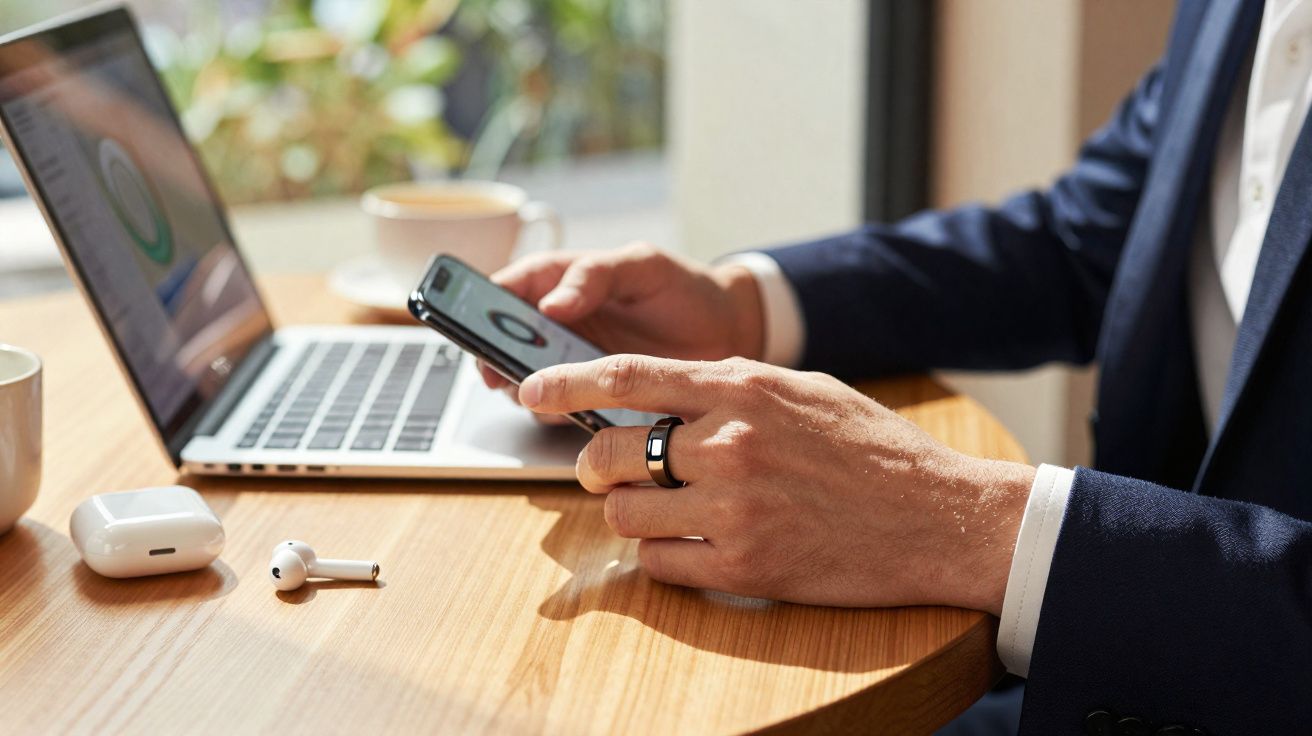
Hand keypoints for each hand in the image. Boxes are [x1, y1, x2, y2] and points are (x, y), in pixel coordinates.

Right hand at [479, 243, 763, 394]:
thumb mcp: (643, 266)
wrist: (730, 331)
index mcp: (565, 281)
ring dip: (525, 387)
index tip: (473, 322)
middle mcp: (561, 324)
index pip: (511, 287)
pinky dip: (558, 413)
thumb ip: (596, 275)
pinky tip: (567, 414)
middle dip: (495, 355)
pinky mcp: (595, 395)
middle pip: (508, 340)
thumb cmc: (683, 288)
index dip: (484, 305)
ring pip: (530, 377)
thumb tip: (550, 303)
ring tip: (533, 393)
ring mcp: (576, 362)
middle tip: (496, 371)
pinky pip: (563, 407)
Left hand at [518, 355, 1034, 614]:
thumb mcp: (805, 389)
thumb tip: (668, 394)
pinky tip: (696, 545)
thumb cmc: (874, 449)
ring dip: (635, 513)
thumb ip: (732, 387)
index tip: (533, 389)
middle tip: (604, 473)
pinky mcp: (745, 568)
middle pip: (613, 454)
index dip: (567, 383)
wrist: (940, 516)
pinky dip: (664, 557)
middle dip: (595, 466)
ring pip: (630, 514)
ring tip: (667, 510)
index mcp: (743, 389)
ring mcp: (734, 510)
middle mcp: (730, 445)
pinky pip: (661, 565)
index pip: (628, 377)